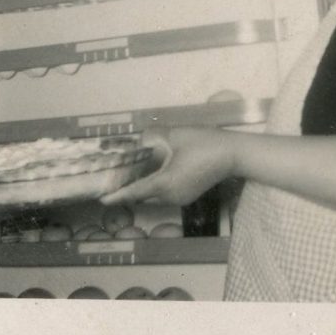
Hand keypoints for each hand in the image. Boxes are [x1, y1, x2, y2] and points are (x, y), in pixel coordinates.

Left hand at [100, 127, 236, 205]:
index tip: (101, 199)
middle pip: (143, 194)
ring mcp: (180, 198)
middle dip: (128, 189)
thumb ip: (154, 137)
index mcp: (165, 182)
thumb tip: (140, 140)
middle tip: (115, 178)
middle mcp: (170, 195)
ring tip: (132, 174)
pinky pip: (165, 194)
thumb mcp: (176, 135)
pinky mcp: (188, 196)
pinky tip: (155, 173)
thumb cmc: (205, 143)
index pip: (135, 191)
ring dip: (144, 187)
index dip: (117, 195)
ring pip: (154, 195)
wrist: (234, 154)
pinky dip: (156, 187)